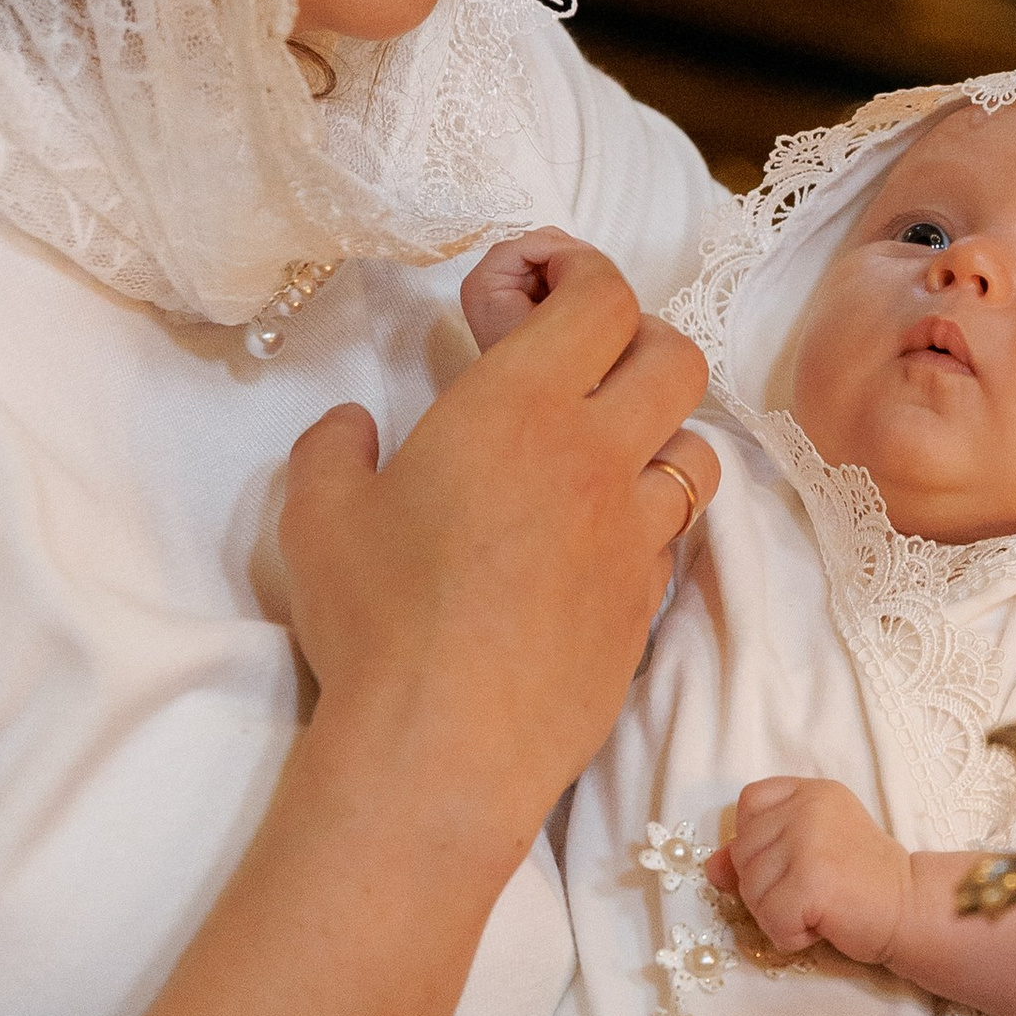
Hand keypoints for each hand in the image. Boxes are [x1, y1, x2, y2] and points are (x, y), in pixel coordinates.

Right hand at [281, 238, 714, 854]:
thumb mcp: (318, 513)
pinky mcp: (647, 603)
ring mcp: (634, 534)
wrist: (443, 747)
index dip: (580, 268)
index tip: (538, 278)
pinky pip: (672, 536)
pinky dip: (647, 520)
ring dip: (659, 433)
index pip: (603, 297)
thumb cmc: (375, 619)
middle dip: (637, 339)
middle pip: (676, 357)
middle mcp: (597, 455)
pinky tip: (591, 542)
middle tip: (579, 362)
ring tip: (598, 454)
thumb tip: (351, 426)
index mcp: (520, 405)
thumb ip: (334, 447)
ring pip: (696, 449)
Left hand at [708, 777, 909, 964]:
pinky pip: (770, 920)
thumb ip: (761, 852)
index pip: (749, 804)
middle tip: (813, 891)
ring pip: (751, 891)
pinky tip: (823, 924)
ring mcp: (808, 841)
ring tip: (820, 908)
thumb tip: (713, 868)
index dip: (757, 841)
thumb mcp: (809, 853)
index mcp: (810, 792)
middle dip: (767, 886)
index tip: (793, 861)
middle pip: (743, 853)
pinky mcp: (811, 881)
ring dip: (778, 915)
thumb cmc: (862, 883)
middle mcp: (807, 807)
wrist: (913, 909)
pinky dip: (791, 935)